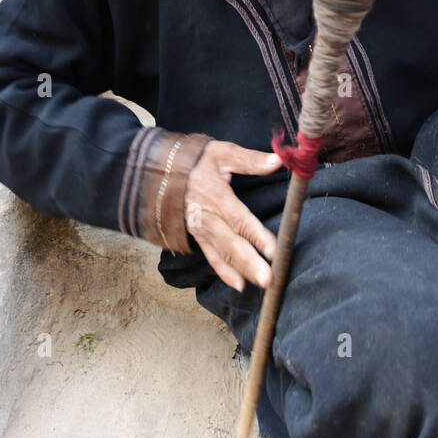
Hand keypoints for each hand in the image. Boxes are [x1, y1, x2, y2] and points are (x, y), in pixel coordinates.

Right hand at [184, 140, 283, 291]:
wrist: (160, 171)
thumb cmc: (194, 160)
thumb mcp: (221, 152)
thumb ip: (250, 160)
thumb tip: (278, 160)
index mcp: (215, 196)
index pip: (239, 219)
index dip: (256, 235)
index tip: (273, 250)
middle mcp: (208, 218)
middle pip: (231, 243)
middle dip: (250, 262)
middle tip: (268, 278)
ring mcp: (201, 230)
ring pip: (223, 254)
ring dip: (241, 270)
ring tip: (260, 284)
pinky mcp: (198, 237)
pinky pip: (212, 257)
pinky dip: (225, 272)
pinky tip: (239, 284)